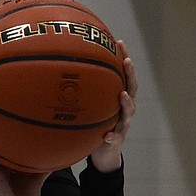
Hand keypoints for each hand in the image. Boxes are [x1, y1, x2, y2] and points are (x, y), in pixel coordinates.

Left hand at [89, 43, 136, 173]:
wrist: (104, 153)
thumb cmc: (97, 124)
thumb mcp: (92, 105)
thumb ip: (86, 90)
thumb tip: (63, 67)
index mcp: (119, 98)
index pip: (124, 75)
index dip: (124, 58)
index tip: (120, 42)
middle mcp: (125, 109)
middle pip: (132, 89)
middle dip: (130, 74)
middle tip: (126, 62)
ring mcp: (123, 124)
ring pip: (129, 112)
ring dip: (126, 103)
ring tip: (122, 95)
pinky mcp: (117, 140)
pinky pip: (115, 138)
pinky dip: (112, 136)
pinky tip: (108, 135)